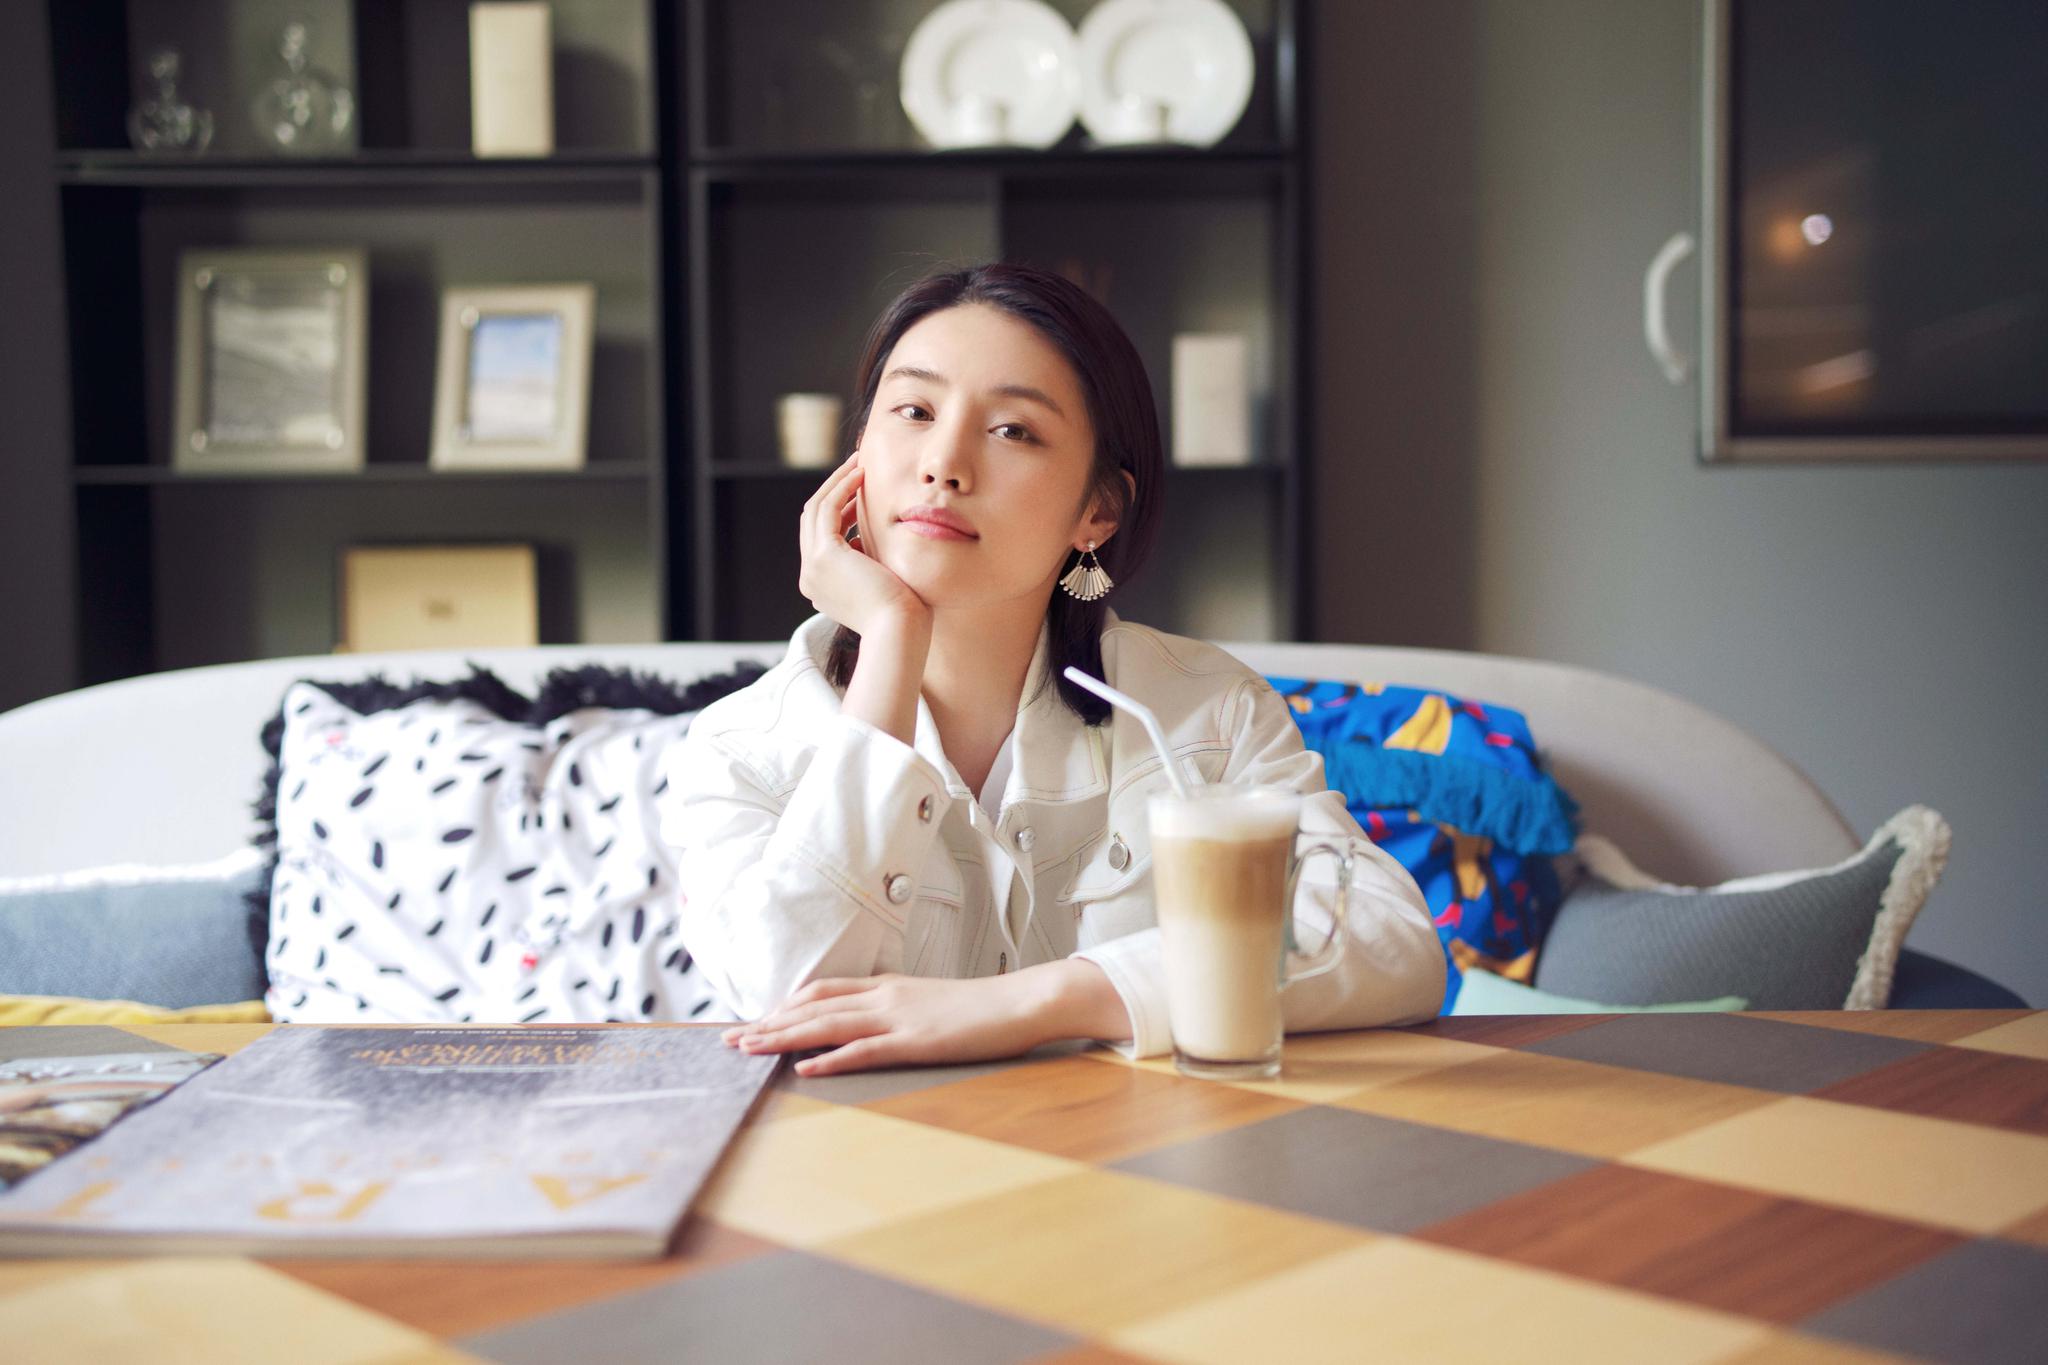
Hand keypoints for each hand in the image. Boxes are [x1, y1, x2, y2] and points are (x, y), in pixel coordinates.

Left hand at [720, 972, 1054, 1076]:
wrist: (1026, 1000)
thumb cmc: (986, 1008)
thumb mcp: (933, 1002)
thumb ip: (900, 1008)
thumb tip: (872, 1023)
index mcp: (889, 986)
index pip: (823, 990)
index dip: (785, 1005)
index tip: (756, 1020)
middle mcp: (886, 996)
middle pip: (814, 1006)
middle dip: (769, 1022)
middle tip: (731, 1039)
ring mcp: (900, 1018)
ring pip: (828, 1024)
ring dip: (784, 1037)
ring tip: (749, 1048)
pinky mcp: (918, 1042)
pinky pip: (865, 1050)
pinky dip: (830, 1059)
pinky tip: (804, 1068)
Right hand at [797, 455, 929, 639]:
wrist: (900, 632)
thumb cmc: (905, 614)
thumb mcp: (884, 582)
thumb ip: (874, 561)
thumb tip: (878, 539)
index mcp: (823, 586)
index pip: (823, 537)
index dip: (840, 509)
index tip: (862, 492)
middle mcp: (811, 577)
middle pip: (813, 520)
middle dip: (835, 491)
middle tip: (858, 468)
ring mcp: (813, 567)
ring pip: (816, 510)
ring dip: (837, 482)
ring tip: (860, 463)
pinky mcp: (823, 556)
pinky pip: (827, 509)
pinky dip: (842, 488)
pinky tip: (862, 474)